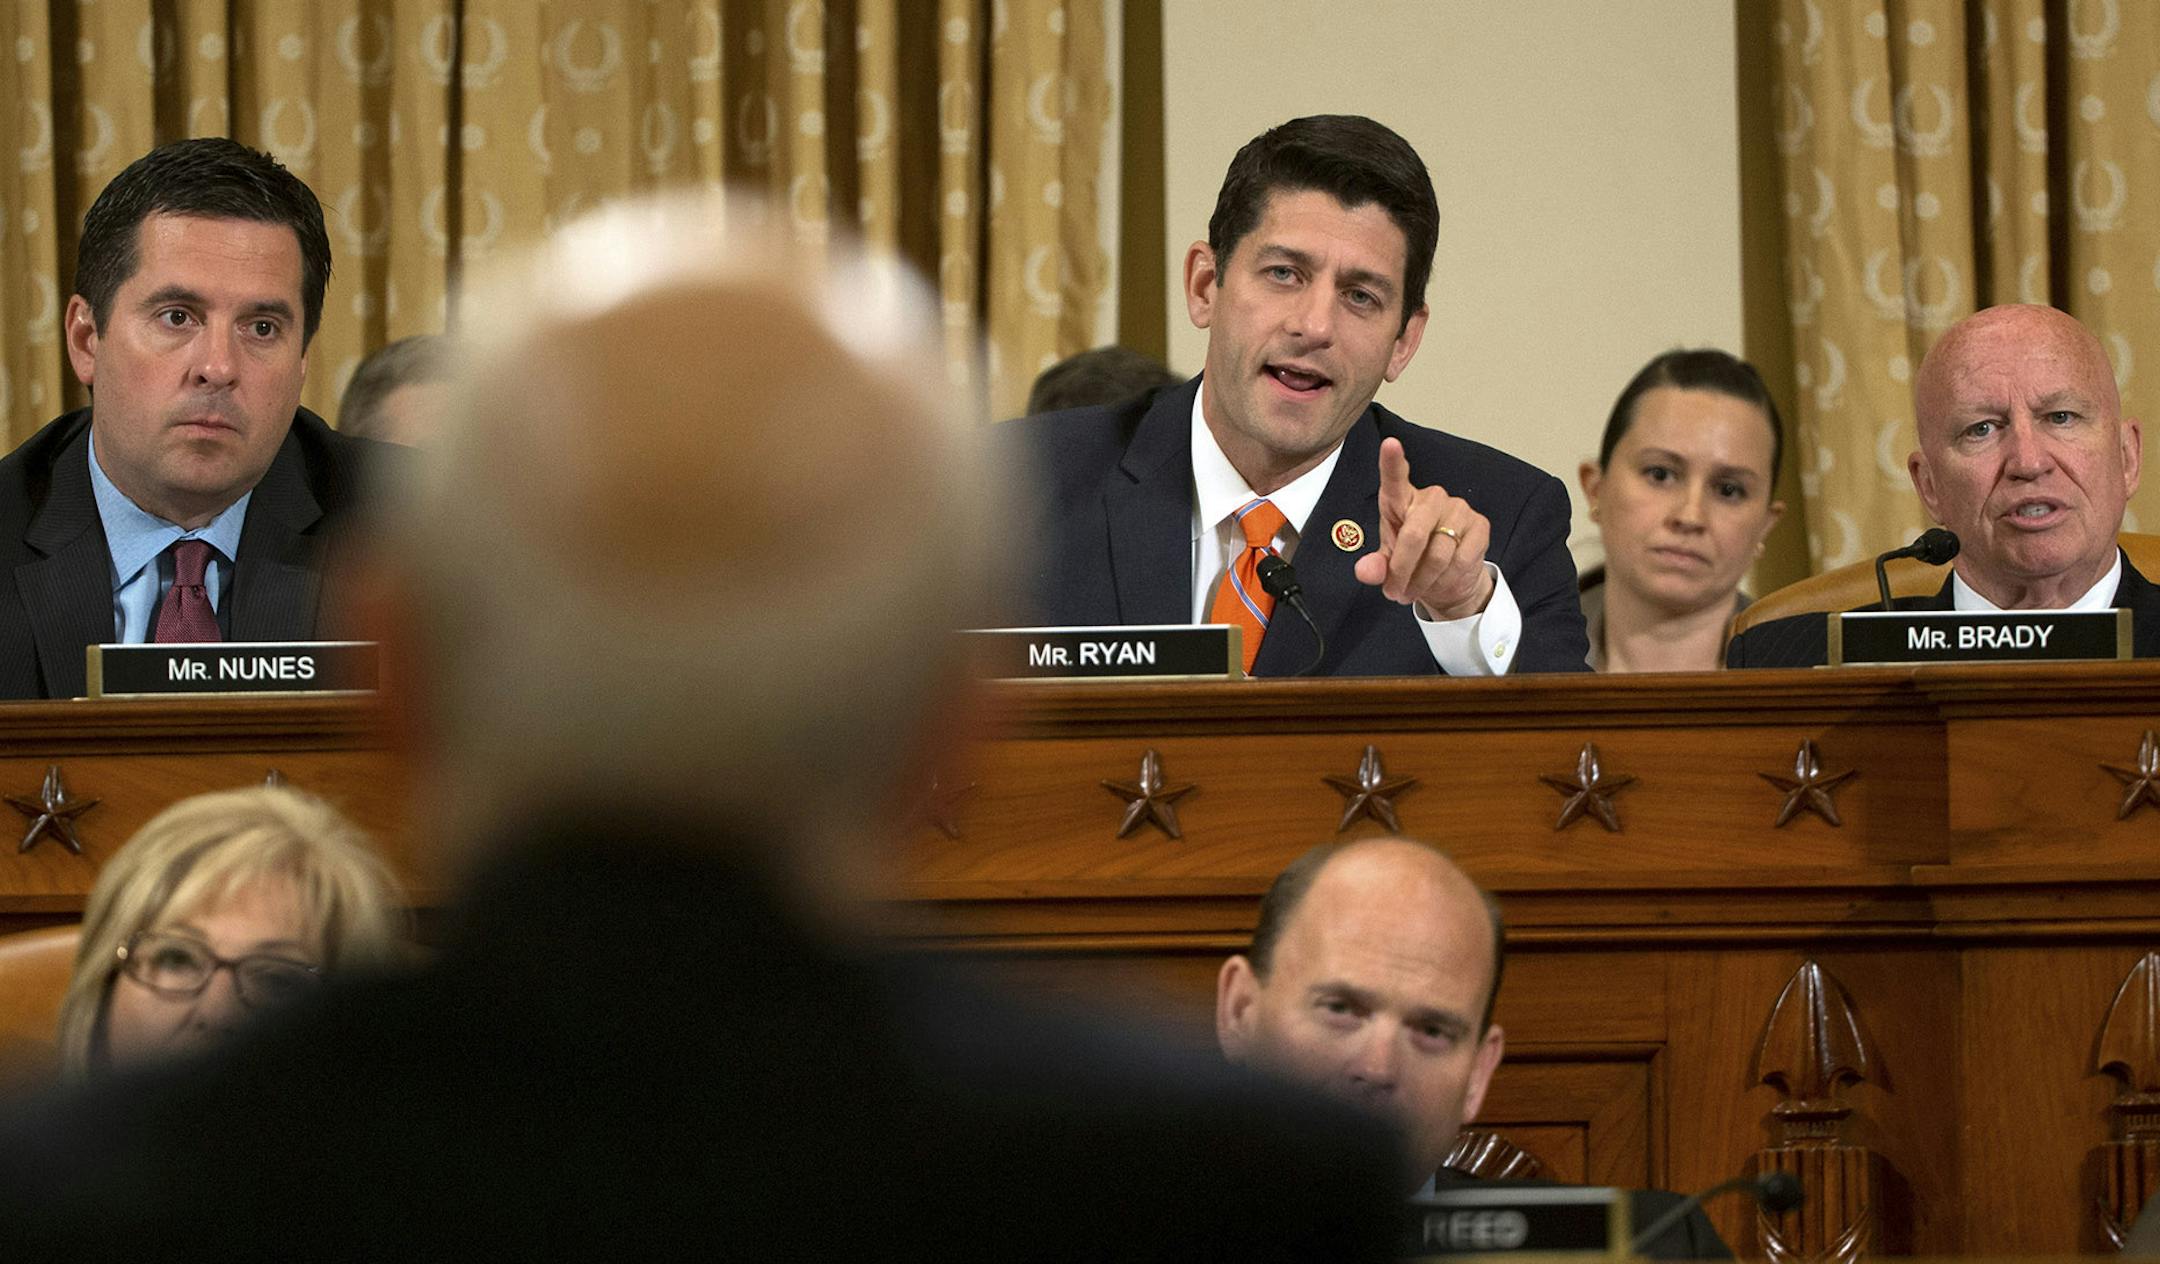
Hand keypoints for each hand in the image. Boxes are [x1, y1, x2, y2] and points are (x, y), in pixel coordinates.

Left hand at [1351, 437, 1494, 619]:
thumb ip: (1374, 566)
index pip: (1395, 478)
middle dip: (1402, 571)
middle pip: (1414, 535)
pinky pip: (1461, 560)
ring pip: (1438, 554)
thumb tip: (1366, 571)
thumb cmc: (1412, 560)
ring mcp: (1458, 509)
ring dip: (1423, 581)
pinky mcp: (1479, 526)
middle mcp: (1431, 498)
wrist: (1447, 578)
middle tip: (1395, 592)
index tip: (1390, 444)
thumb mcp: (1387, 564)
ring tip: (1414, 591)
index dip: (1392, 461)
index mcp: (1401, 500)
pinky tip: (1442, 581)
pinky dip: (1447, 580)